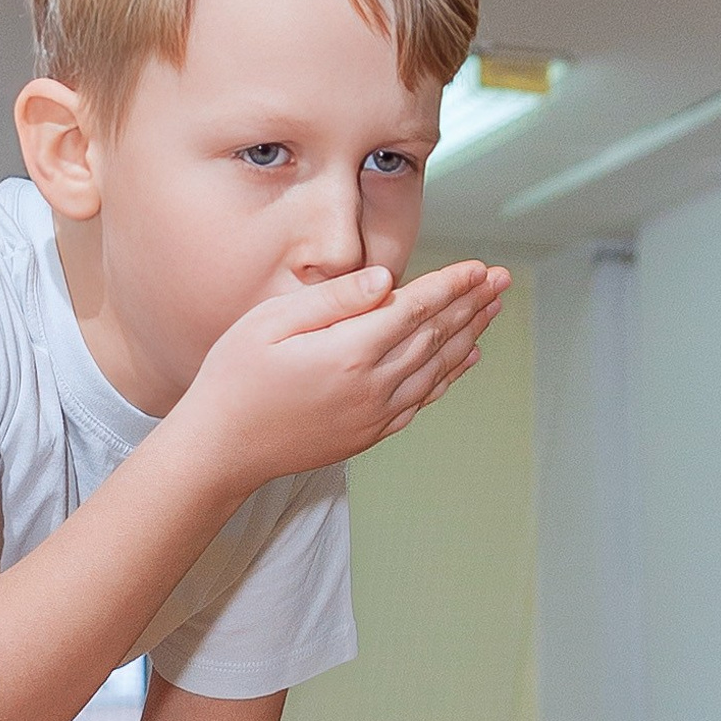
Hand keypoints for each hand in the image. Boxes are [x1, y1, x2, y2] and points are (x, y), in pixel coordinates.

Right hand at [186, 259, 507, 483]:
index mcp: (349, 352)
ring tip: (492, 310)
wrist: (219, 452)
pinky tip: (465, 358)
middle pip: (435, 336)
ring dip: (468, 336)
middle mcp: (370, 387)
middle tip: (502, 279)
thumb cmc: (233, 380)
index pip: (415, 308)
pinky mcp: (365, 436)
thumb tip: (385, 282)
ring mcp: (371, 416)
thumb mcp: (270, 323)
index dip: (451, 285)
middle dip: (471, 304)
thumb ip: (333, 300)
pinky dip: (448, 376)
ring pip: (436, 369)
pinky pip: (421, 401)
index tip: (479, 268)